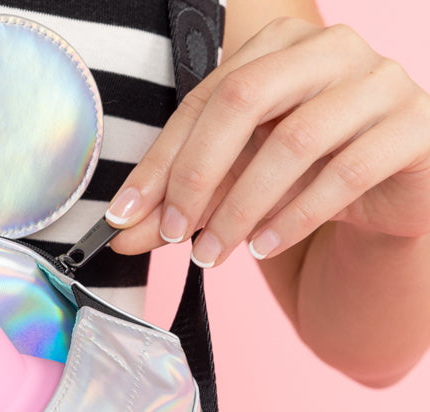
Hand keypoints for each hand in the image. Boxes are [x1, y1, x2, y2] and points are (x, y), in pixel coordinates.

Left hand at [104, 18, 429, 268]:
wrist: (388, 196)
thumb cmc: (303, 179)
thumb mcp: (233, 188)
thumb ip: (181, 204)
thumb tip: (120, 234)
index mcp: (279, 46)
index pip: (205, 99)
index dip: (159, 161)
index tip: (124, 217)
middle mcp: (331, 49)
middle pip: (244, 99)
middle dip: (196, 175)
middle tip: (171, 234)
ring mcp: (379, 83)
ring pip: (294, 141)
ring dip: (241, 208)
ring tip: (212, 255)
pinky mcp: (413, 128)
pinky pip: (346, 172)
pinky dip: (295, 217)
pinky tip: (264, 247)